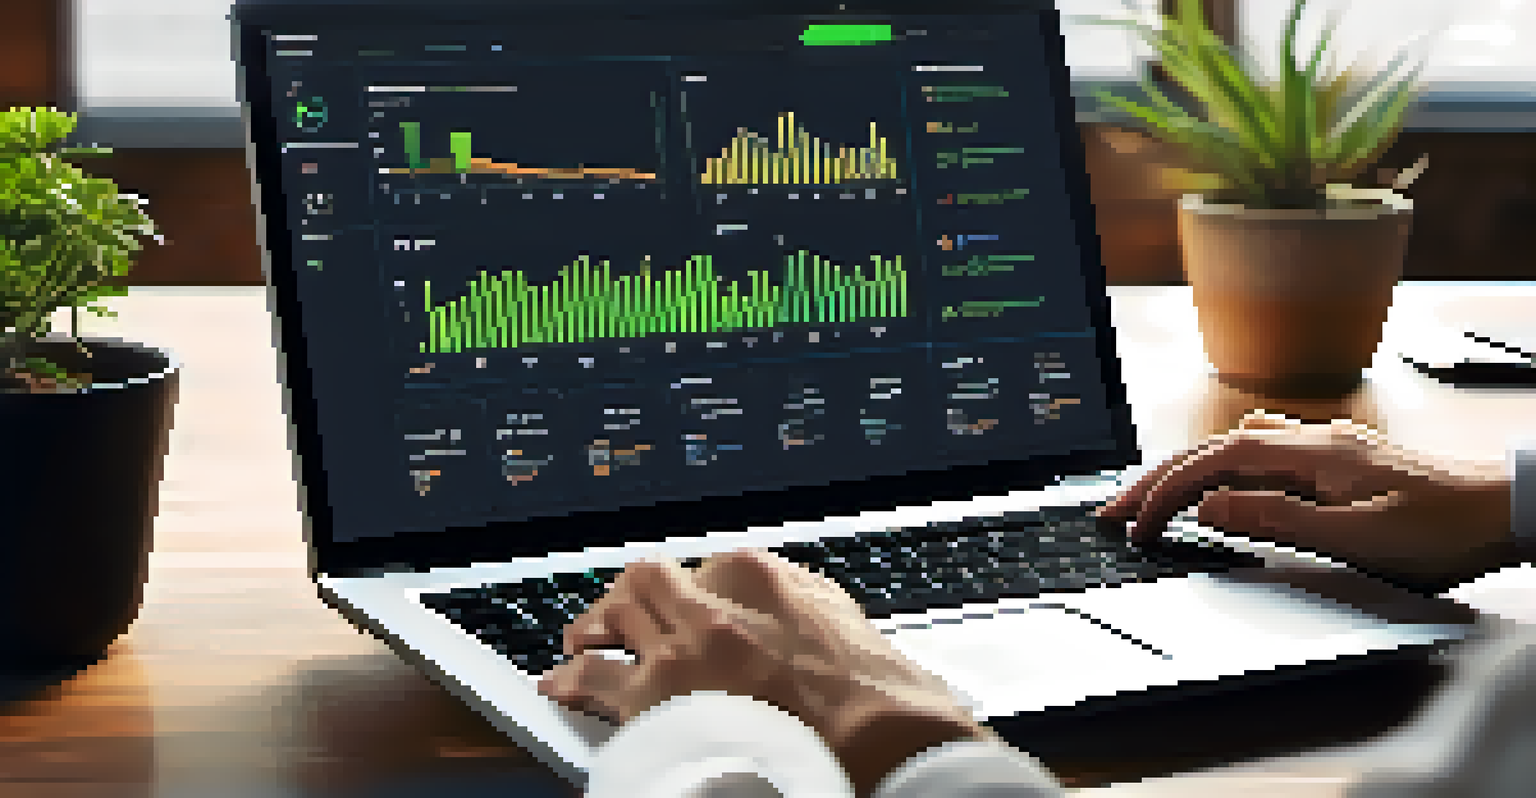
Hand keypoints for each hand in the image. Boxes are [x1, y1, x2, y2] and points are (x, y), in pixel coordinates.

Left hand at [537, 549, 992, 796]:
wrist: (883, 746)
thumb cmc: (879, 696)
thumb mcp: (842, 620)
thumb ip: (798, 602)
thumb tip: (786, 606)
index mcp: (759, 576)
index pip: (703, 567)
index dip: (688, 591)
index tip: (684, 606)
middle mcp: (714, 602)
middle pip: (649, 580)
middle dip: (632, 597)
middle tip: (620, 616)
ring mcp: (682, 650)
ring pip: (616, 614)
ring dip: (596, 625)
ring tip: (581, 640)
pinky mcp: (657, 701)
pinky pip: (595, 678)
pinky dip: (571, 680)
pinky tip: (559, 685)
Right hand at [1095, 411, 1516, 591]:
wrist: (1506, 507)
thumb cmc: (1443, 530)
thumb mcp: (1355, 539)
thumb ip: (1275, 520)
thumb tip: (1209, 508)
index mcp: (1308, 455)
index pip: (1211, 466)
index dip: (1164, 495)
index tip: (1134, 526)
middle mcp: (1310, 440)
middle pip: (1211, 452)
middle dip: (1156, 482)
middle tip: (1114, 510)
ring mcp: (1323, 447)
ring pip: (1232, 449)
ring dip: (1185, 472)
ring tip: (1150, 496)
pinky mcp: (1337, 461)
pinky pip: (1261, 452)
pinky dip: (1223, 466)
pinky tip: (1223, 477)